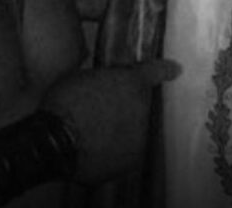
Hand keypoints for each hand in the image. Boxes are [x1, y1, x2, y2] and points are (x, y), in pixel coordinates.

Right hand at [41, 60, 179, 182]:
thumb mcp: (81, 76)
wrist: (56, 141)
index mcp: (131, 83)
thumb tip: (105, 82)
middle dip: (125, 104)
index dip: (164, 70)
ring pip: (133, 128)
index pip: (156, 72)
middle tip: (99, 106)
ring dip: (120, 127)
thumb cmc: (64, 101)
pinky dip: (112, 148)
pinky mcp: (130, 162)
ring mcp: (139, 138)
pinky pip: (123, 150)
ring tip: (92, 128)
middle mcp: (142, 110)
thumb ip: (102, 78)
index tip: (174, 69)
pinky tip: (92, 144)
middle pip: (140, 104)